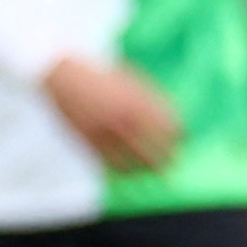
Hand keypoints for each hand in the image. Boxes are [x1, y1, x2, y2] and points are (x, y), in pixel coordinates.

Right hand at [43, 56, 180, 171]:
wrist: (63, 75)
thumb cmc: (101, 76)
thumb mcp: (131, 80)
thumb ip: (151, 97)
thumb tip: (174, 116)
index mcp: (139, 102)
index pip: (169, 125)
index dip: (179, 134)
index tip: (182, 139)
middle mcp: (124, 120)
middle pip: (156, 148)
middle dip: (168, 158)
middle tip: (173, 163)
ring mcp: (107, 133)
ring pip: (135, 161)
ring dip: (147, 169)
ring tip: (153, 172)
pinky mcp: (90, 142)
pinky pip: (112, 163)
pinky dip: (124, 169)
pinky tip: (129, 171)